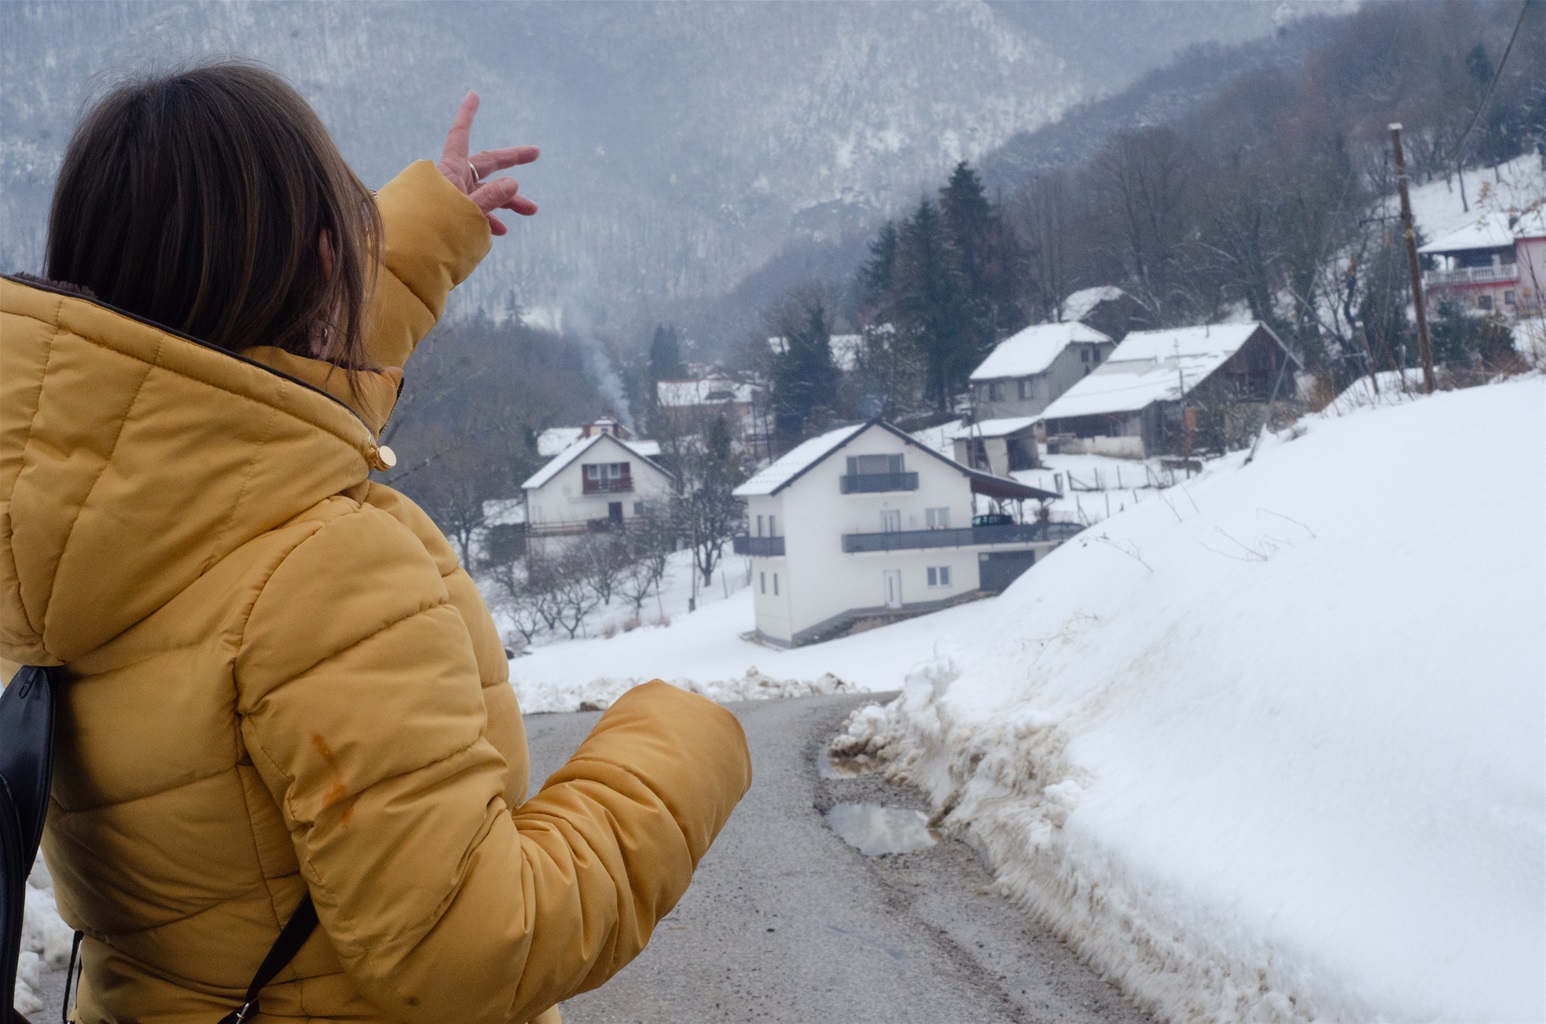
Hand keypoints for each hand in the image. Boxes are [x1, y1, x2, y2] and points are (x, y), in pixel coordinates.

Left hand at [436, 90, 537, 235]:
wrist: (406, 251)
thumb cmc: (432, 227)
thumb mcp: (467, 211)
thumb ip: (490, 197)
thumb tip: (512, 182)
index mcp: (451, 171)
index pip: (460, 134)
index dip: (467, 114)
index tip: (473, 95)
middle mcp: (452, 180)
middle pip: (485, 165)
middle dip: (512, 163)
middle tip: (535, 153)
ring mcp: (451, 197)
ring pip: (484, 192)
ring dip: (507, 201)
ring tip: (531, 211)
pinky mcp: (450, 215)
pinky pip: (474, 211)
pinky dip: (488, 219)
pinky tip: (500, 231)